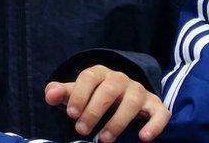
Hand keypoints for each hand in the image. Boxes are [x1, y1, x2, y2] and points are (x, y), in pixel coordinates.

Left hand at [44, 65, 170, 141]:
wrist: (122, 95)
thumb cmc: (94, 95)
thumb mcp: (77, 92)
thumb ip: (60, 92)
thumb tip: (49, 95)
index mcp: (99, 72)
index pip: (88, 77)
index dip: (79, 95)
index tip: (71, 114)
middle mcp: (120, 79)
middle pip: (108, 91)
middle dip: (94, 111)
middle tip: (81, 130)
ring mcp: (139, 91)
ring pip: (131, 103)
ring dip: (117, 122)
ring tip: (104, 139)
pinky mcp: (155, 105)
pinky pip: (160, 113)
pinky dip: (154, 125)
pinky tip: (144, 138)